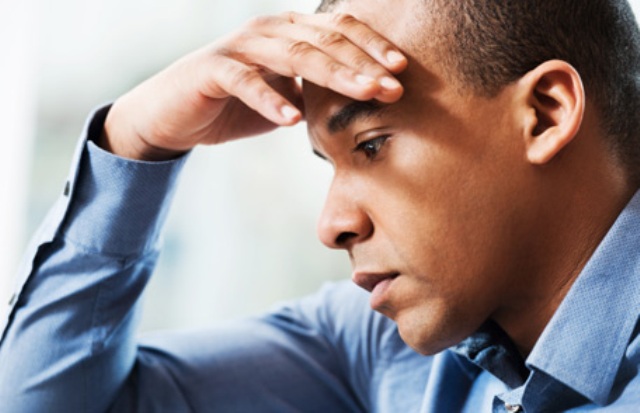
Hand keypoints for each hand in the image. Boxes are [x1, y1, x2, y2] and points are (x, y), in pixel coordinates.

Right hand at [100, 12, 407, 160]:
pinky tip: (292, 119)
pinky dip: (270, 99)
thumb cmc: (235, 103)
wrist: (175, 112)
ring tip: (365, 94)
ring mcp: (240, 47)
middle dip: (364, 64)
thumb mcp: (284, 95)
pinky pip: (246, 82)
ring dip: (334, 76)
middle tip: (394, 88)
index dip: (372, 47)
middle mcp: (268, 30)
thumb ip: (315, 91)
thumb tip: (361, 102)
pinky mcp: (213, 70)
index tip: (402, 70)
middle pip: (324, 41)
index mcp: (289, 31)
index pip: (338, 31)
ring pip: (294, 55)